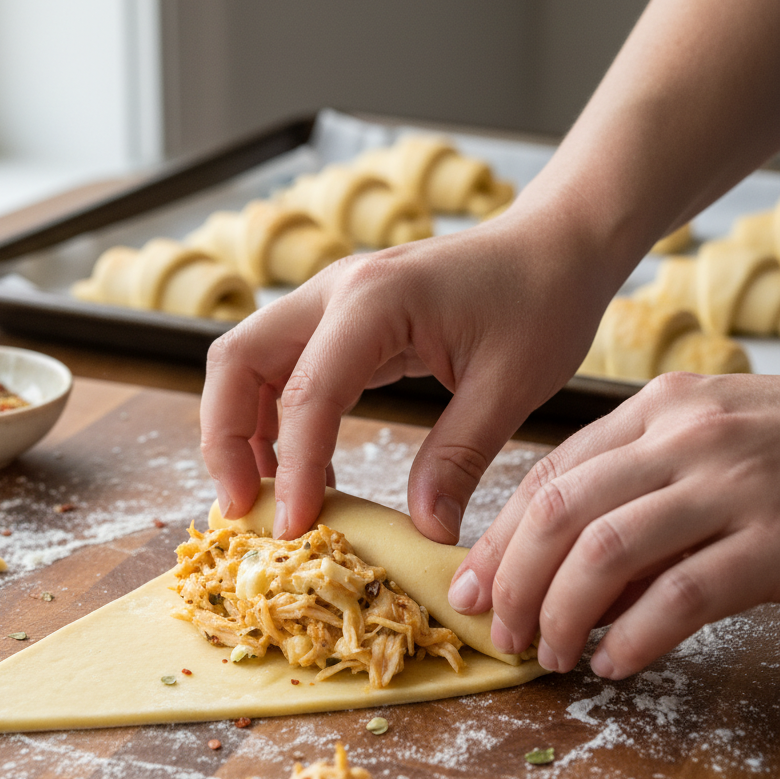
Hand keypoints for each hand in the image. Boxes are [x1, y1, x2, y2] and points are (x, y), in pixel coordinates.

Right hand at [201, 206, 620, 541]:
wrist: (555, 247)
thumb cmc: (542, 301)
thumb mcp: (510, 385)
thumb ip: (458, 459)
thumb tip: (424, 532)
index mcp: (373, 300)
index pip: (306, 393)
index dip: (293, 469)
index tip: (294, 529)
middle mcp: (334, 292)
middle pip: (236, 361)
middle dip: (224, 439)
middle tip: (242, 508)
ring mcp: (331, 302)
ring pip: (249, 365)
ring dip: (243, 432)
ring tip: (271, 499)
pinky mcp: (340, 321)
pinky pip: (285, 372)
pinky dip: (280, 423)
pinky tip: (312, 471)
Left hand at [447, 372, 779, 677]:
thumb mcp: (699, 452)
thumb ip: (627, 499)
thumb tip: (545, 577)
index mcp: (655, 409)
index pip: (548, 475)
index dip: (499, 539)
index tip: (470, 587)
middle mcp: (687, 436)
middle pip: (559, 512)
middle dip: (515, 582)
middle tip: (503, 633)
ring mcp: (735, 483)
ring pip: (604, 553)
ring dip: (562, 614)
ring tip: (552, 654)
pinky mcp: (779, 539)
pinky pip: (682, 595)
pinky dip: (636, 636)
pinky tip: (615, 663)